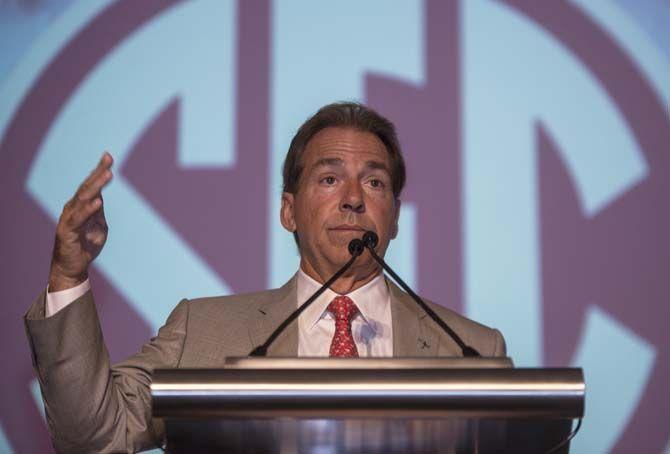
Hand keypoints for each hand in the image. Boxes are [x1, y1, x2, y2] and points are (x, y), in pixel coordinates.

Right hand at [48, 152, 113, 291]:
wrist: (73, 267)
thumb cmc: (86, 244)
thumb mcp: (98, 225)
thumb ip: (98, 211)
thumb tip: (100, 197)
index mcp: (80, 205)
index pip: (90, 185)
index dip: (98, 170)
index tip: (108, 156)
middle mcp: (72, 208)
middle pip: (86, 187)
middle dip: (98, 173)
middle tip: (108, 160)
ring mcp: (69, 218)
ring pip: (83, 198)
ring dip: (96, 186)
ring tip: (107, 175)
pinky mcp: (67, 231)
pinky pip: (78, 218)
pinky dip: (88, 209)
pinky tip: (98, 202)